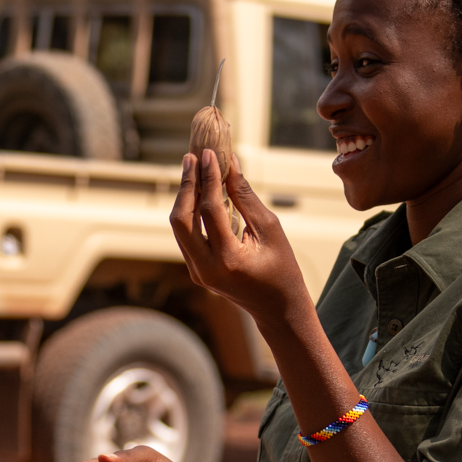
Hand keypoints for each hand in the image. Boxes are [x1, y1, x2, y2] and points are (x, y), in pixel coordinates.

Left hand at [170, 149, 309, 331]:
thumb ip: (245, 197)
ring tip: (193, 168)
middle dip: (186, 185)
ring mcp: (197, 272)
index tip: (209, 153)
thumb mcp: (270, 229)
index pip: (209, 210)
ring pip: (179, 227)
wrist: (277, 308)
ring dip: (185, 196)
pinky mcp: (195, 271)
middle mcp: (206, 268)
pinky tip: (197, 190)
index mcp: (228, 260)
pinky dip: (190, 211)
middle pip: (181, 220)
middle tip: (192, 157)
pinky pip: (186, 235)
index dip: (208, 178)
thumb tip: (230, 163)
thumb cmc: (281, 268)